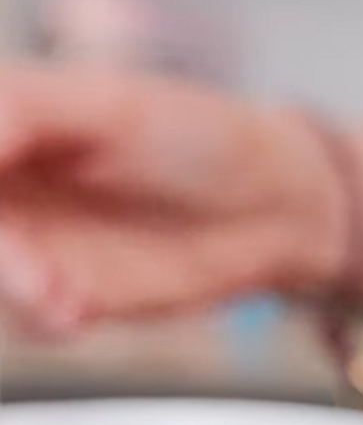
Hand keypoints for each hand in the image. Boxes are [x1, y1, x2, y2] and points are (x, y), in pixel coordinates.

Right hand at [0, 64, 343, 336]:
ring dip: (12, 289)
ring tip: (59, 292)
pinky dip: (44, 319)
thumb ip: (25, 111)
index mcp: (5, 123)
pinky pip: (30, 319)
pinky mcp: (71, 296)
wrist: (274, 206)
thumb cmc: (199, 137)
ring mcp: (33, 243)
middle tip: (27, 263)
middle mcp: (6, 185)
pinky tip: (78, 308)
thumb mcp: (111, 104)